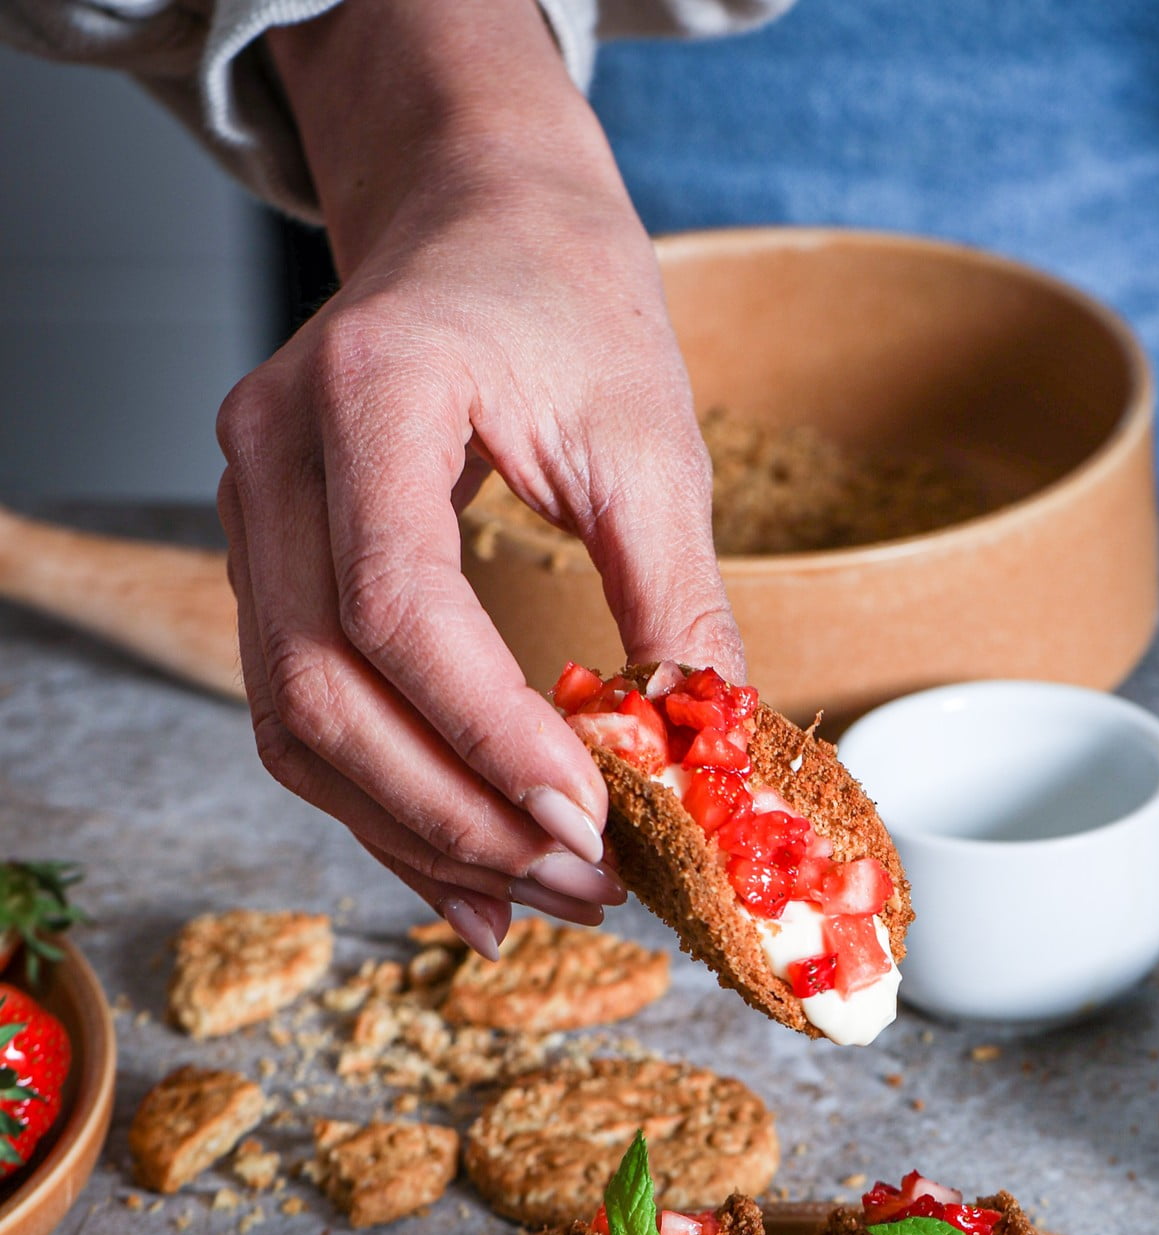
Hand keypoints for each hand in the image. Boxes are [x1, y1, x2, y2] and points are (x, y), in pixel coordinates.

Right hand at [218, 0, 743, 952]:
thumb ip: (675, 605)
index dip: (486, 733)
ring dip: (420, 832)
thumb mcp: (650, 441)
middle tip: (585, 882)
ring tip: (545, 895)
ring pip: (296, 726)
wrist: (477, 221)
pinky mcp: (270, 569)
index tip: (591, 819)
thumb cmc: (565, 300)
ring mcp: (252, 516)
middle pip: (318, 689)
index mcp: (367, 390)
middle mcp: (273, 458)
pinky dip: (387, 809)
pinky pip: (304, 719)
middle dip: (456, 813)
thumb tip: (712, 766)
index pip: (394, 604)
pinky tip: (472, 880)